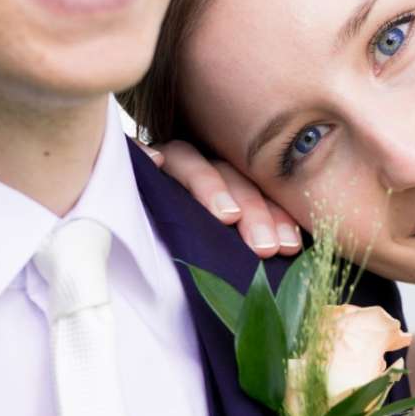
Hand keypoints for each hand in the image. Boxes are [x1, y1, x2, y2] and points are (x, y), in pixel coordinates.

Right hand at [135, 138, 301, 257]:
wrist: (125, 249)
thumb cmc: (186, 255)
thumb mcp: (221, 255)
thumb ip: (248, 251)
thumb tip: (288, 264)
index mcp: (229, 187)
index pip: (259, 193)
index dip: (276, 217)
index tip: (288, 247)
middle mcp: (200, 169)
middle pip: (231, 176)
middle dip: (253, 210)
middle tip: (264, 247)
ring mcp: (165, 162)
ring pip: (191, 160)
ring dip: (211, 185)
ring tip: (226, 215)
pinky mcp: (130, 162)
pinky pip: (136, 151)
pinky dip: (145, 153)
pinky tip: (153, 162)